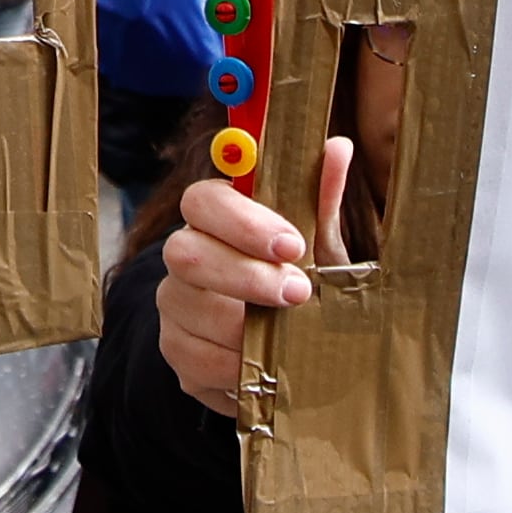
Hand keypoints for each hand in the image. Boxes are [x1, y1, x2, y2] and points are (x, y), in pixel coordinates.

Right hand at [152, 139, 354, 413]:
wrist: (287, 347)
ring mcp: (174, 306)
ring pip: (188, 310)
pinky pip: (194, 360)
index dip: (242, 221)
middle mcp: (183, 257)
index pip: (201, 201)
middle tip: (299, 292)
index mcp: (214, 219)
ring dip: (244, 325)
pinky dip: (234, 365)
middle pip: (185, 254)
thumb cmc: (299, 281)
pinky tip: (262, 363)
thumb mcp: (319, 245)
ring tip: (285, 334)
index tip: (292, 244)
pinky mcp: (177, 353)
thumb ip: (321, 200)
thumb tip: (336, 147)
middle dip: (245, 275)